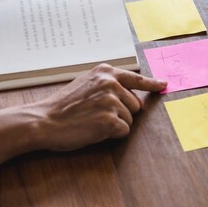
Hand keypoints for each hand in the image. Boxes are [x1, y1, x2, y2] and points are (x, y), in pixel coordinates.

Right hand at [31, 64, 166, 150]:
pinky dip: (111, 135)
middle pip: (135, 104)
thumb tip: (130, 93)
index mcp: (105, 72)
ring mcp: (111, 101)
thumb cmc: (63, 106)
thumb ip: (106, 84)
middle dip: (121, 113)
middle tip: (96, 115)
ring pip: (130, 119)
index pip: (136, 78)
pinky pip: (123, 131)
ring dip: (115, 125)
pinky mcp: (110, 120)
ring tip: (92, 121)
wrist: (43, 120)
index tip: (164, 85)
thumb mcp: (85, 83)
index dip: (152, 84)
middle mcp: (111, 83)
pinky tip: (94, 130)